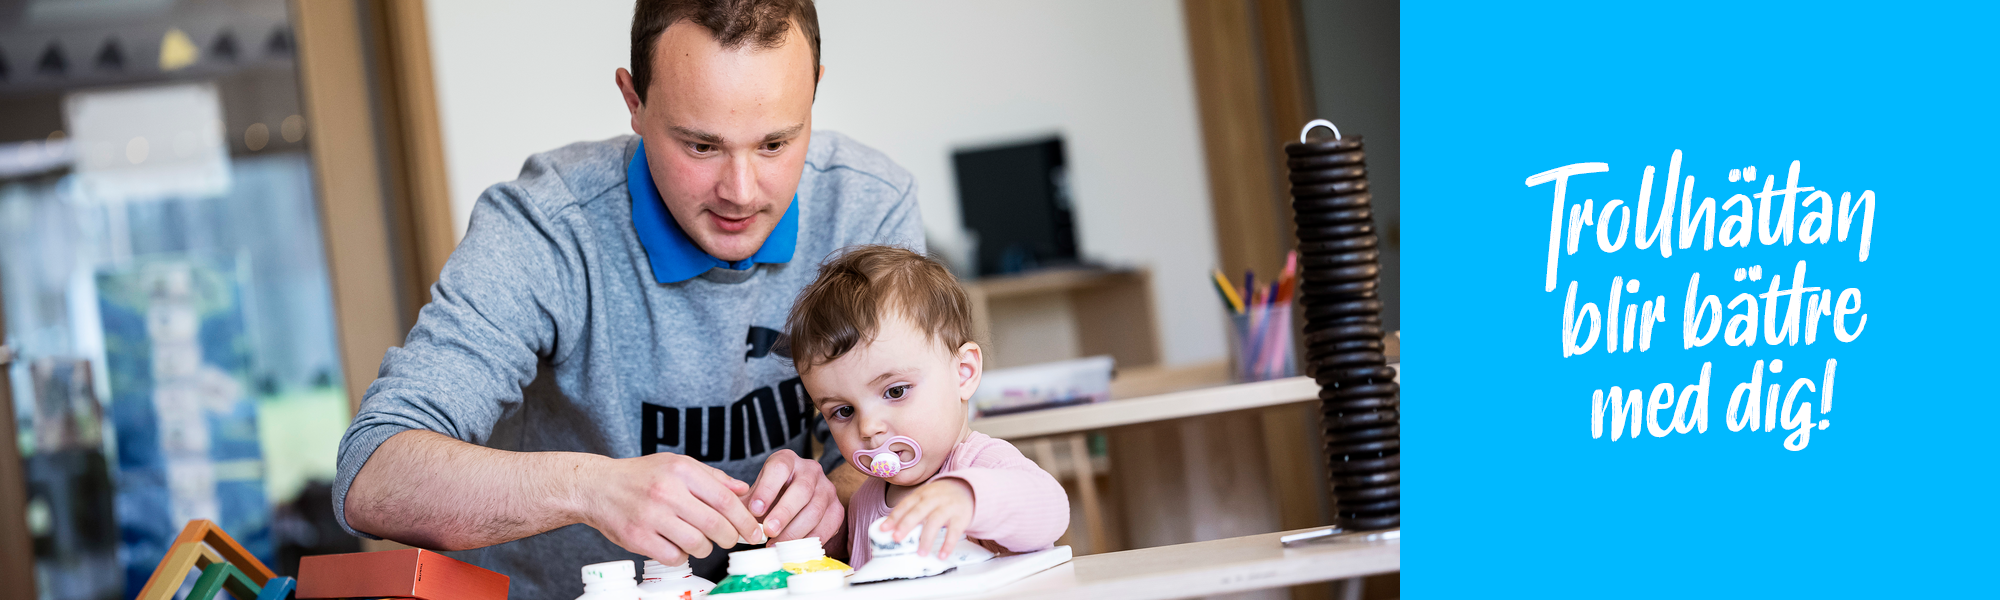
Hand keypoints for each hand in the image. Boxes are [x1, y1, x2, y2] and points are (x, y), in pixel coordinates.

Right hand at [577, 452, 762, 565]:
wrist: (597, 487)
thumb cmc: (642, 476)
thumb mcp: (677, 464)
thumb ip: (712, 477)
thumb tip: (744, 491)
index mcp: (681, 471)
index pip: (726, 500)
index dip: (746, 520)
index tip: (755, 532)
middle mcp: (667, 492)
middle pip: (715, 525)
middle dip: (731, 538)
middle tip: (731, 539)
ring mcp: (651, 516)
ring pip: (697, 544)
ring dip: (707, 548)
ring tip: (701, 540)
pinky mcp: (637, 537)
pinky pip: (674, 556)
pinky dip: (683, 555)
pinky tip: (678, 544)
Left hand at [744, 449, 844, 544]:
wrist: (798, 505)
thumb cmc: (772, 498)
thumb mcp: (756, 494)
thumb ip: (745, 504)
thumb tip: (733, 517)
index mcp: (787, 460)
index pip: (779, 468)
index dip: (767, 489)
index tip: (754, 510)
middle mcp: (810, 470)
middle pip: (801, 490)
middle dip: (784, 513)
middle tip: (768, 531)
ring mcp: (827, 489)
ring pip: (815, 510)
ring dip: (795, 531)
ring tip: (776, 545)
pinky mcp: (837, 509)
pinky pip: (827, 526)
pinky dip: (809, 540)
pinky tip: (793, 548)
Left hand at [883, 479, 973, 558]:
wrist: (967, 489)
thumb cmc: (940, 497)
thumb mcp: (924, 497)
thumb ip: (910, 510)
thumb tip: (891, 529)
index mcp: (922, 494)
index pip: (905, 505)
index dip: (894, 517)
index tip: (884, 529)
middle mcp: (934, 499)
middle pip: (918, 511)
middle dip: (906, 525)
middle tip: (897, 538)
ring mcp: (948, 507)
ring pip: (935, 521)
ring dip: (926, 538)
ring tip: (920, 553)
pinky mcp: (961, 517)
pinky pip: (954, 531)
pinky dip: (948, 544)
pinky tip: (942, 554)